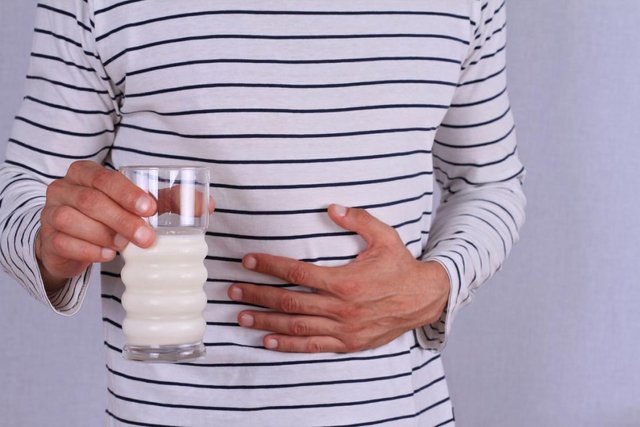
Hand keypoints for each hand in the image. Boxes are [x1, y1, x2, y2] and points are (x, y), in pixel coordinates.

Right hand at [37, 161, 157, 290]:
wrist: (72, 243)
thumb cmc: (108, 216)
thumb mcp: (135, 204)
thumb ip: (165, 200)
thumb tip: (200, 203)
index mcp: (85, 172)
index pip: (105, 178)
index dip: (128, 194)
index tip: (150, 210)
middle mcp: (63, 188)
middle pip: (91, 201)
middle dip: (122, 221)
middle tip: (146, 238)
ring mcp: (51, 212)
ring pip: (73, 221)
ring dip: (105, 236)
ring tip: (124, 246)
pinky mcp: (48, 238)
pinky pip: (64, 243)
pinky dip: (90, 251)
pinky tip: (107, 255)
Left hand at [228, 205, 449, 352]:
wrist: (424, 299)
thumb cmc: (400, 266)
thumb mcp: (384, 237)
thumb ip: (358, 220)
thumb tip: (332, 207)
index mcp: (345, 281)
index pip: (297, 273)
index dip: (269, 266)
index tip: (248, 261)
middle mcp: (341, 308)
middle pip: (288, 302)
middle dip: (256, 295)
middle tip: (231, 291)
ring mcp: (343, 329)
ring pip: (296, 327)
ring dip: (265, 323)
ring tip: (240, 317)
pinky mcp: (348, 343)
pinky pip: (313, 347)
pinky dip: (288, 345)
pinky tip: (268, 342)